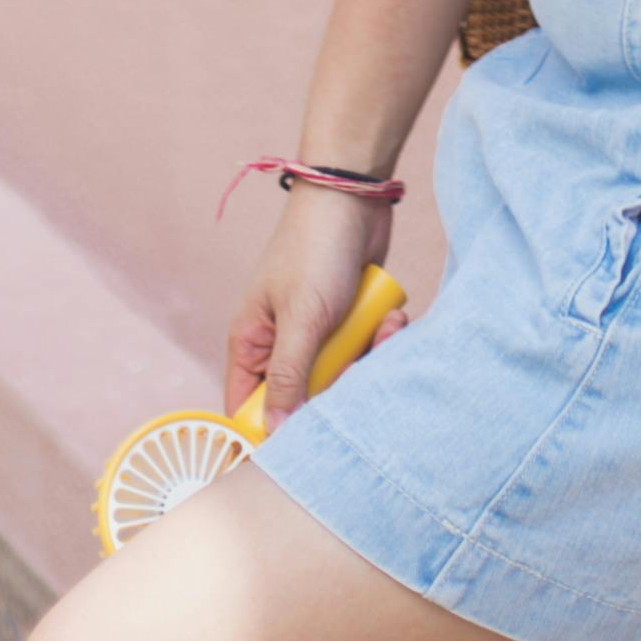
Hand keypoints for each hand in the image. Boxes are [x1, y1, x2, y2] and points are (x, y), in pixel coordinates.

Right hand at [226, 179, 400, 423]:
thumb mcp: (301, 318)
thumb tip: (273, 434)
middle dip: (340, 388)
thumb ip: (288, 377)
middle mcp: (281, 343)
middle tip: (358, 365)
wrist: (355, 194)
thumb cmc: (316, 249)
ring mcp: (317, 332)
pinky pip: (365, 353)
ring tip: (384, 329)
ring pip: (343, 378)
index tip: (305, 445)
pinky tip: (392, 318)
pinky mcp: (349, 322)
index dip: (271, 432)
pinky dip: (382, 340)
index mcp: (253, 343)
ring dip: (369, 359)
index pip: (248, 408)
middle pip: (305, 400)